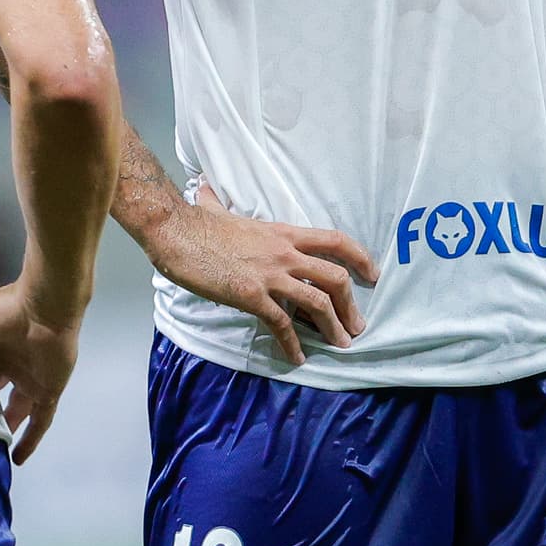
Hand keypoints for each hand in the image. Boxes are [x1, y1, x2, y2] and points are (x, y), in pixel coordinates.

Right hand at [144, 185, 376, 363]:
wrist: (175, 232)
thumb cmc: (195, 223)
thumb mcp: (218, 210)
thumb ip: (218, 203)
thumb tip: (203, 189)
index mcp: (283, 233)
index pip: (335, 241)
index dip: (360, 258)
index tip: (371, 275)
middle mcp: (285, 252)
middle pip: (335, 277)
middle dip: (351, 306)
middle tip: (356, 326)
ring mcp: (270, 275)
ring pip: (317, 303)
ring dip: (333, 327)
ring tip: (339, 344)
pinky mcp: (251, 295)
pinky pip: (282, 323)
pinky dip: (293, 344)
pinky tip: (297, 356)